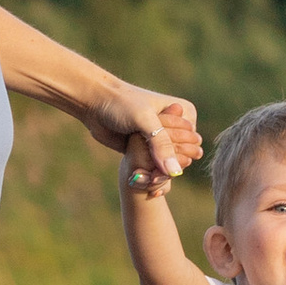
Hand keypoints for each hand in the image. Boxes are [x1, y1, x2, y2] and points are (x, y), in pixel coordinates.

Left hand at [84, 83, 200, 191]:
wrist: (94, 102)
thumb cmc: (121, 103)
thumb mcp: (144, 121)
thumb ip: (162, 145)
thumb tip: (175, 172)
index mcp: (184, 112)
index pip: (191, 143)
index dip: (179, 158)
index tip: (162, 168)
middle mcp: (175, 125)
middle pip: (180, 155)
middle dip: (167, 169)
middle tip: (152, 180)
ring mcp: (160, 137)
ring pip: (166, 163)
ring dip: (157, 174)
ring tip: (145, 182)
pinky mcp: (146, 147)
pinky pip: (153, 166)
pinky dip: (148, 174)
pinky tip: (140, 180)